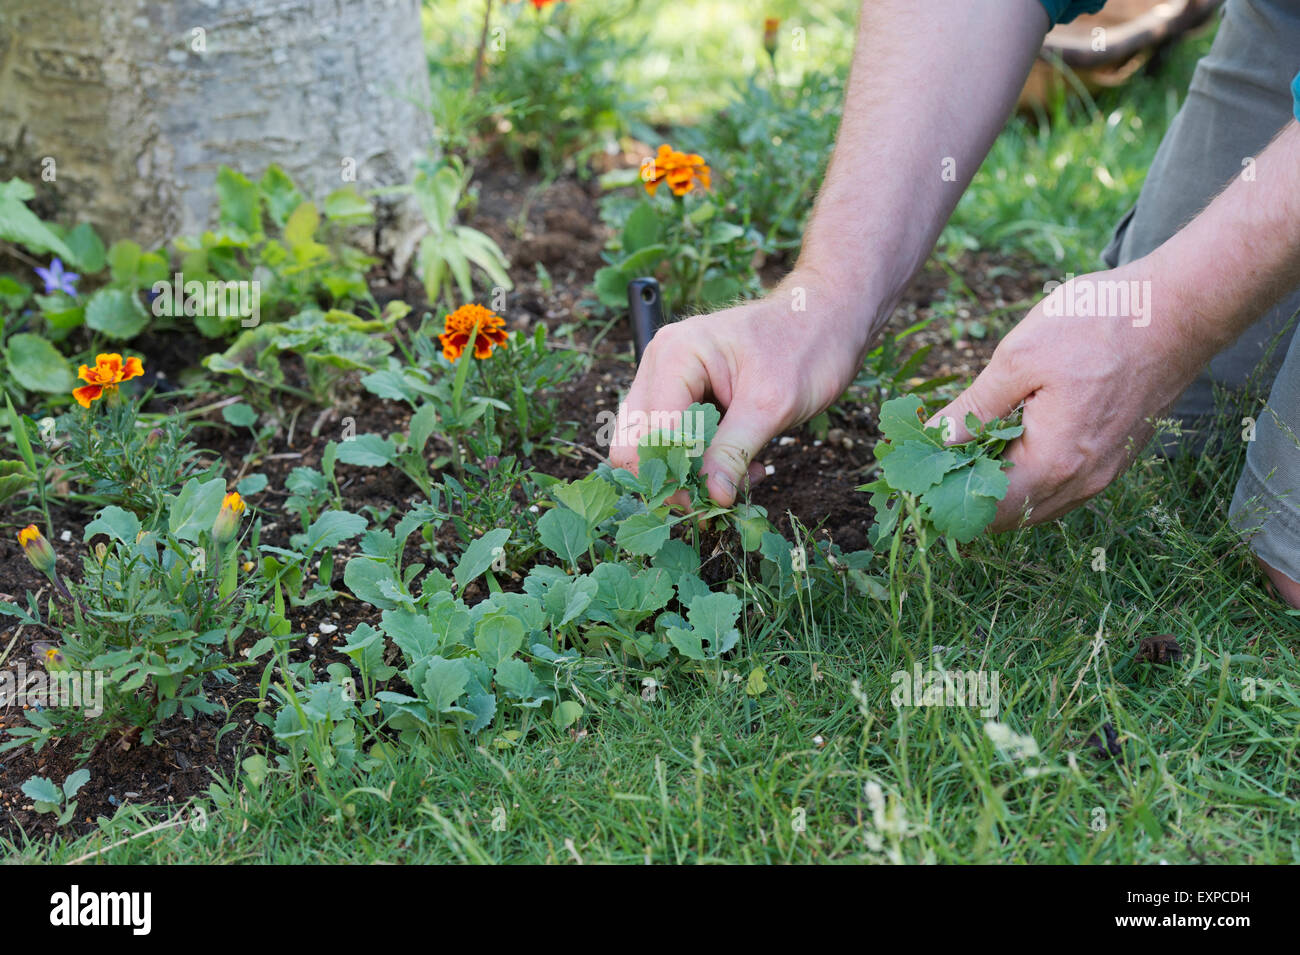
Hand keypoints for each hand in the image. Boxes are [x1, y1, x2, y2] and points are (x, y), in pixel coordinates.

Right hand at [608, 272, 870, 504]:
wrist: (829, 317)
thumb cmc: (806, 345)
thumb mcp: (772, 405)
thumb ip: (733, 452)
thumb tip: (712, 498)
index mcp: (674, 357)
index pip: (650, 433)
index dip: (673, 476)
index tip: (707, 505)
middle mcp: (661, 364)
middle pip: (635, 441)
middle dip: (673, 477)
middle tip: (716, 500)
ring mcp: (669, 378)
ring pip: (652, 444)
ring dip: (689, 472)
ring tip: (738, 479)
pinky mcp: (685, 393)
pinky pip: (676, 438)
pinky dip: (702, 461)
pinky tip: (740, 466)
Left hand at [932, 264, 1204, 529]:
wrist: (1179, 307)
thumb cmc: (1099, 324)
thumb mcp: (1018, 358)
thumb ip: (973, 409)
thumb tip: (934, 440)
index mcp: (1054, 464)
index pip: (986, 512)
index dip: (945, 499)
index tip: (916, 475)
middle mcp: (1082, 482)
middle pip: (1008, 515)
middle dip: (965, 494)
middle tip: (930, 459)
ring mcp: (1101, 473)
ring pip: (1033, 501)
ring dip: (995, 484)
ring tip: (960, 446)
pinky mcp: (1112, 456)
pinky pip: (1057, 483)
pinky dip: (1025, 472)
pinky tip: (1002, 438)